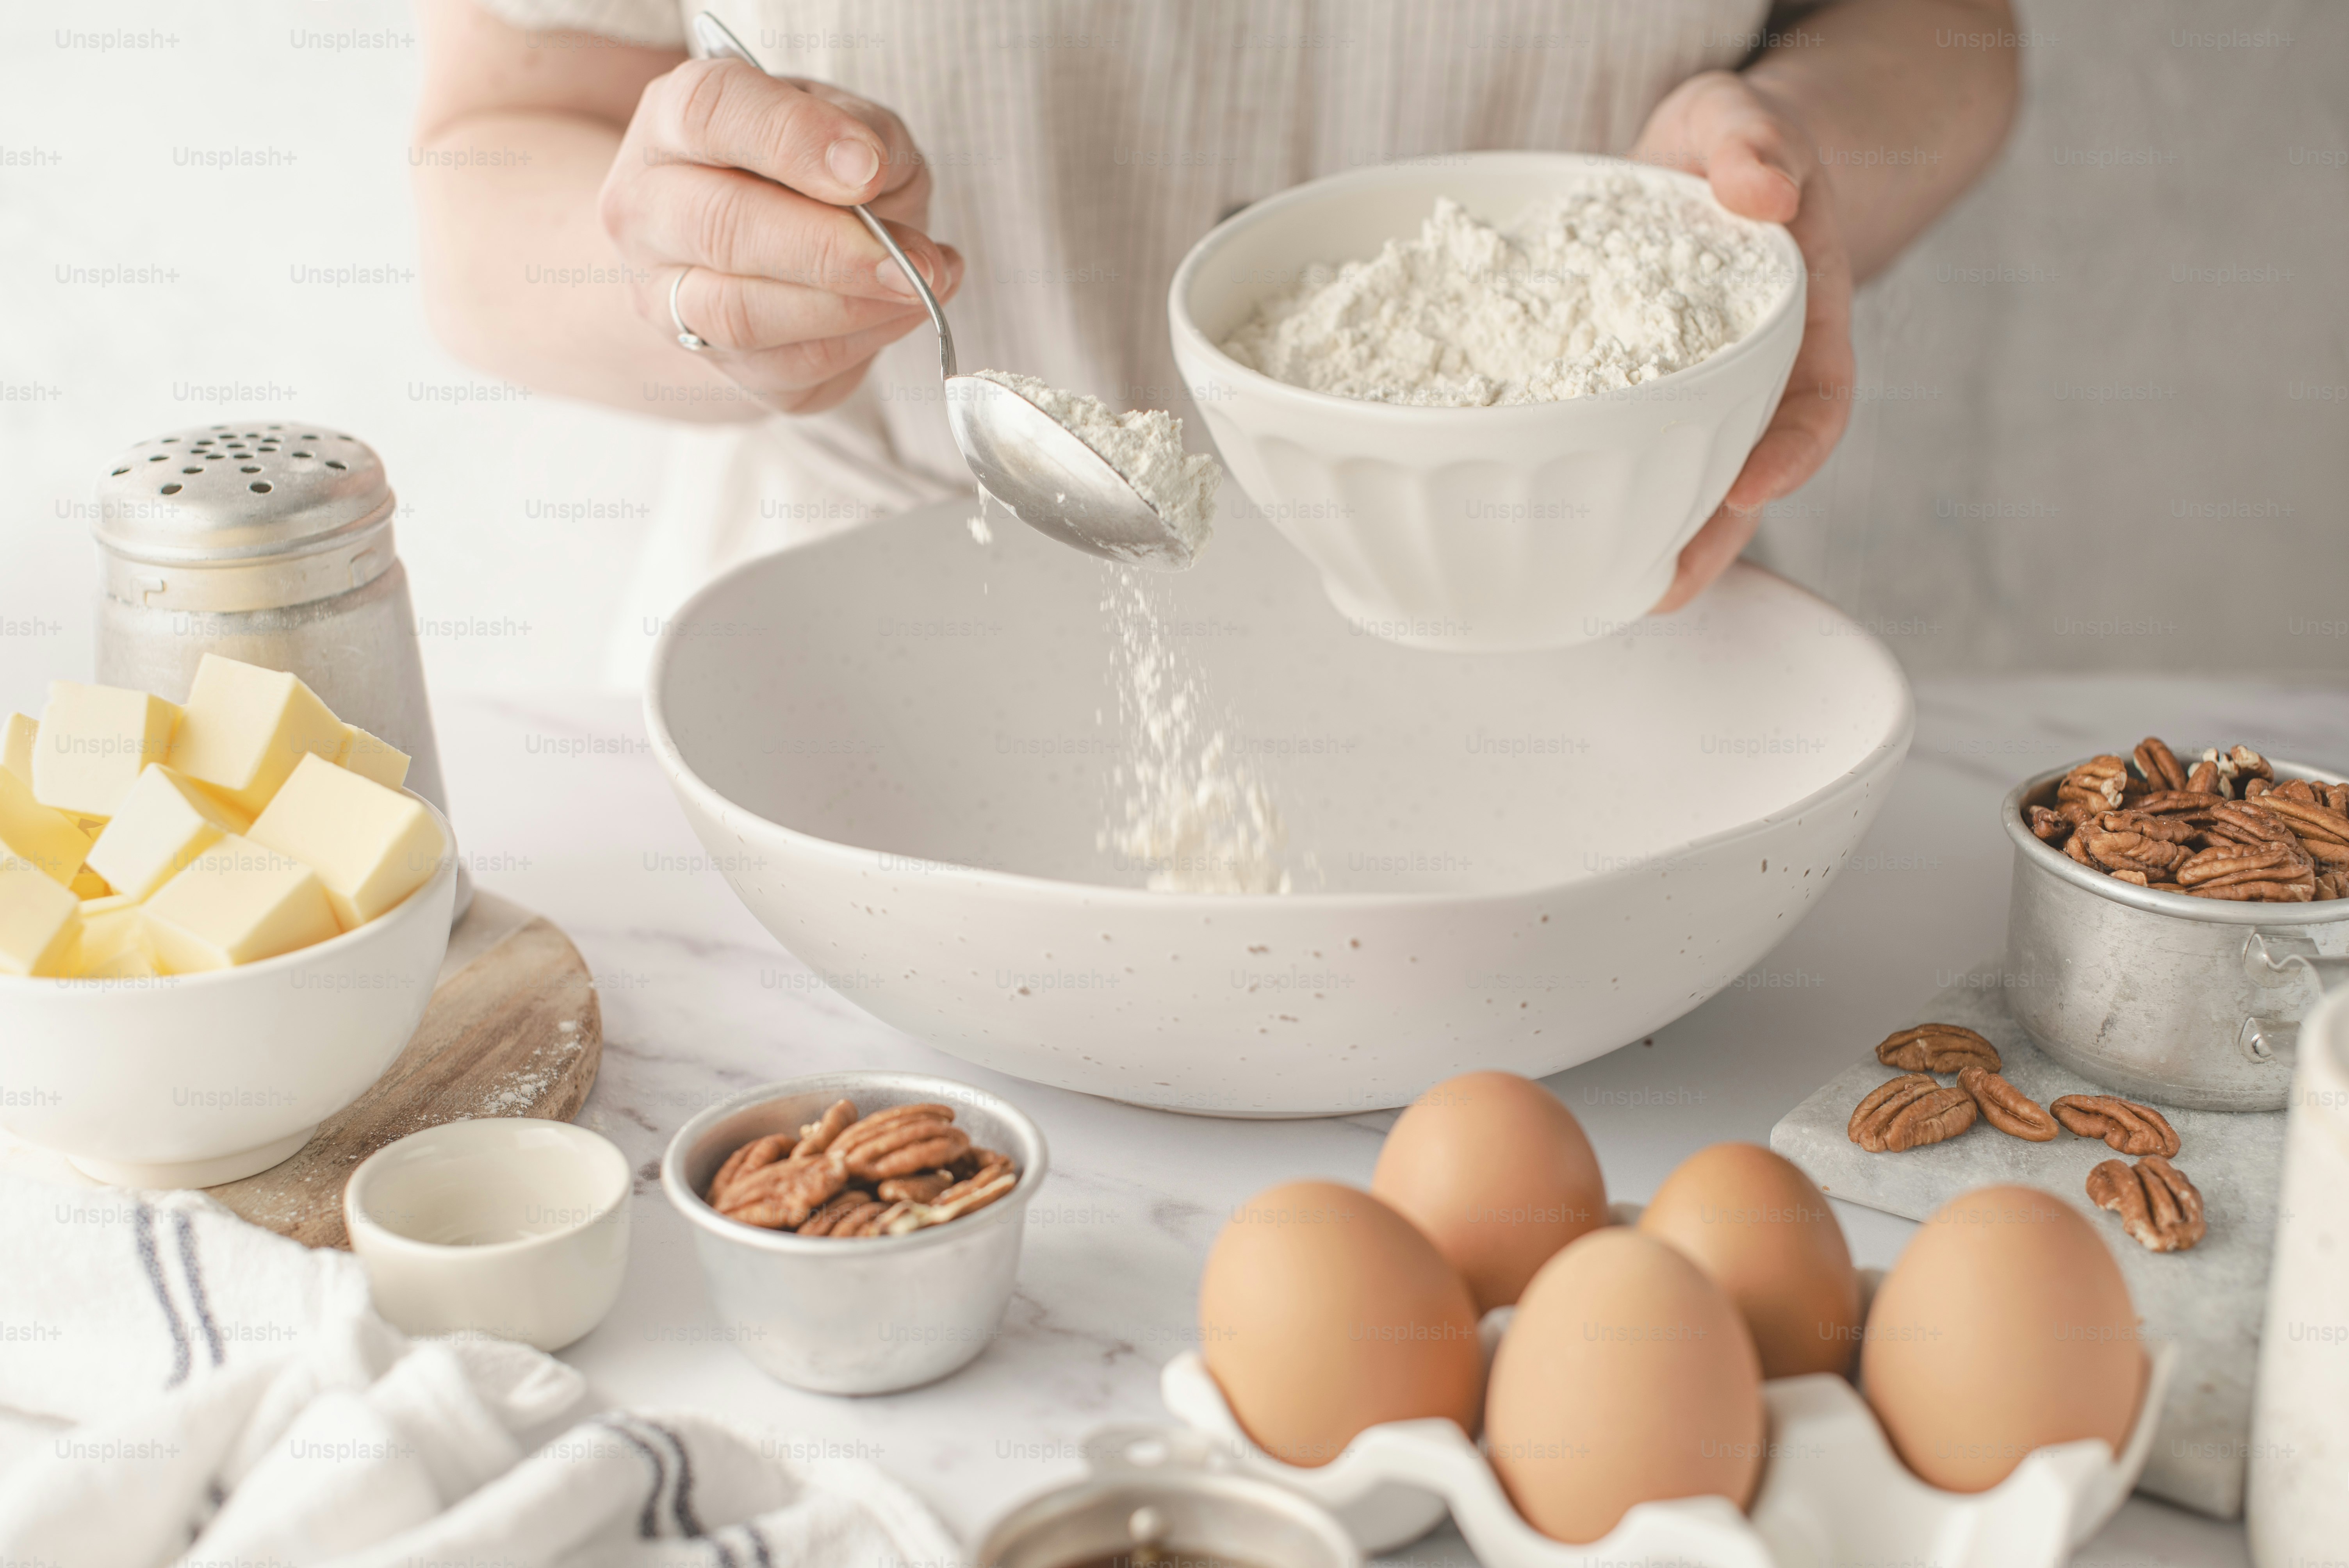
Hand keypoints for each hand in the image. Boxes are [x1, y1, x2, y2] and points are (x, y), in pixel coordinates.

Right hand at [598, 60, 962, 413]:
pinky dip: (859, 343)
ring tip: (922, 286)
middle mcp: (648, 208)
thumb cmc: (806, 170)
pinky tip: (904, 312)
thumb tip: (872, 174)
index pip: (710, 113)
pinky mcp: (712, 363)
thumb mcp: (844, 121)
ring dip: (849, 308)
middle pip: (720, 228)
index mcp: (673, 121)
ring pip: (743, 315)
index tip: (868, 169)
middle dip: (829, 250)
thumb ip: (865, 133)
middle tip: (912, 261)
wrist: (756, 247)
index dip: (793, 140)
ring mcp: (664, 296)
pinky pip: (785, 368)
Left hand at [1631, 70, 1854, 613]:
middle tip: (1665, 588)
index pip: (1815, 402)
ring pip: (1678, 479)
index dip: (1792, 452)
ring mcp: (1684, 391)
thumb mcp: (1746, 121)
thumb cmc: (1729, 146)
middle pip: (1743, 473)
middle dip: (1709, 538)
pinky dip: (1585, 488)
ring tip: (1600, 595)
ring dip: (1646, 541)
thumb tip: (1764, 186)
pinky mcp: (1620, 389)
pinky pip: (1611, 446)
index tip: (1755, 487)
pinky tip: (1541, 529)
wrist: (1690, 160)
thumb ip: (1758, 142)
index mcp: (1795, 326)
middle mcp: (1745, 376)